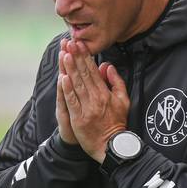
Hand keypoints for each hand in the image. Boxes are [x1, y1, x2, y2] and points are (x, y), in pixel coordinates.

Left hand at [58, 39, 129, 161]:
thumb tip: (107, 66)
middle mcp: (96, 99)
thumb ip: (116, 82)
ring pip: (77, 85)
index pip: (93, 71)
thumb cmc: (117, 123)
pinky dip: (67, 90)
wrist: (112, 145)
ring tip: (65, 54)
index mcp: (105, 93)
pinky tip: (63, 78)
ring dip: (70, 69)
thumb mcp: (123, 100)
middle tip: (69, 42)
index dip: (85, 56)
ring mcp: (87, 109)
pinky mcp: (79, 119)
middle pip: (84, 74)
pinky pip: (72, 102)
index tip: (79, 44)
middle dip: (76, 57)